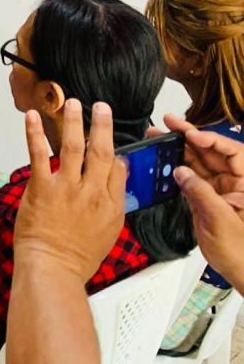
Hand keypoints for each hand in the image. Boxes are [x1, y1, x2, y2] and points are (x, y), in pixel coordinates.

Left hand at [14, 100, 127, 281]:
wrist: (53, 269)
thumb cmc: (77, 255)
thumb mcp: (109, 231)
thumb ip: (114, 202)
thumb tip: (116, 176)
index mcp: (110, 205)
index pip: (117, 169)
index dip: (114, 151)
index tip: (110, 138)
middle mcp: (91, 192)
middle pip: (100, 151)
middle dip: (101, 125)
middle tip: (101, 106)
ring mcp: (66, 188)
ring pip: (72, 147)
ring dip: (72, 121)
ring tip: (72, 102)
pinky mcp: (42, 187)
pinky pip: (38, 154)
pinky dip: (34, 133)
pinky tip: (32, 116)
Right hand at [162, 114, 243, 287]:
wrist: (242, 273)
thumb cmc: (241, 251)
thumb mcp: (220, 220)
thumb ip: (200, 192)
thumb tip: (181, 171)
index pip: (231, 152)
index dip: (211, 139)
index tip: (191, 134)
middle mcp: (235, 182)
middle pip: (212, 153)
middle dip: (190, 136)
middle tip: (169, 122)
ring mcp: (220, 190)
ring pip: (199, 163)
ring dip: (180, 149)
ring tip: (159, 137)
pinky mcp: (207, 198)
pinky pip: (191, 178)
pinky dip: (177, 169)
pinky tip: (163, 161)